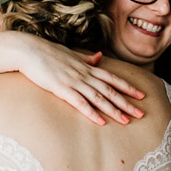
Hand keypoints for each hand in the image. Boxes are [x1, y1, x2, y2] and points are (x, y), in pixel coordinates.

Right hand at [15, 35, 144, 125]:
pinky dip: (91, 112)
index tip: (141, 94)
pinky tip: (101, 121)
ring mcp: (73, 81)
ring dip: (113, 110)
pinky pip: (79, 103)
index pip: (112, 78)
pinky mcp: (61, 89)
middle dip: (127, 102)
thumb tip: (99, 56)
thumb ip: (86, 58)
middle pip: (110, 90)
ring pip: (98, 98)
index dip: (128, 87)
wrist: (28, 49)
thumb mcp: (70, 54)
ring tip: (126, 120)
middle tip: (141, 113)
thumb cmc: (47, 52)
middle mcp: (83, 74)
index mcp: (86, 67)